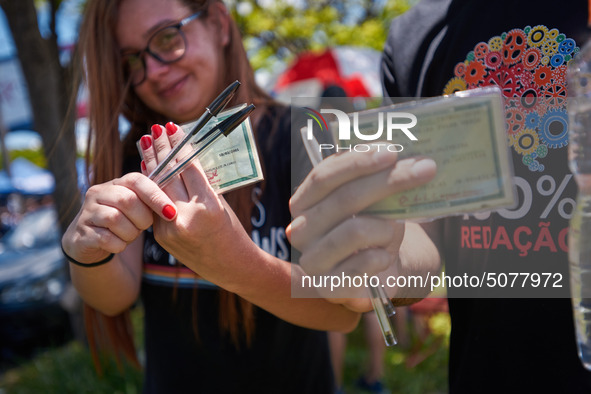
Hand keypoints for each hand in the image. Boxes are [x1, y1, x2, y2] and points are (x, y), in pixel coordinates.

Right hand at [62, 171, 177, 264]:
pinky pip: (106, 239)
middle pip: (126, 200)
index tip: (171, 213)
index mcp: (116, 183)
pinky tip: (119, 244)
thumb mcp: (138, 208)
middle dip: (142, 218)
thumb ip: (152, 200)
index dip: (156, 196)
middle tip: (144, 227)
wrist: (90, 243)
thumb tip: (176, 200)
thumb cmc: (123, 222)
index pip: (137, 181)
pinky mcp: (81, 233)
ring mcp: (86, 212)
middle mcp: (97, 193)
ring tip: (130, 235)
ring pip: (115, 219)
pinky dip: (119, 245)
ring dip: (130, 232)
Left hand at [137, 123, 247, 279]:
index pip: (188, 167)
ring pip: (156, 188)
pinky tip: (148, 168)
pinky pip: (154, 205)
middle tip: (154, 130)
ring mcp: (171, 228)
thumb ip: (200, 185)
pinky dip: (151, 185)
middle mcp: (187, 217)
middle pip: (169, 175)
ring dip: (150, 163)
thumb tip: (181, 159)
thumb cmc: (232, 231)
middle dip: (160, 149)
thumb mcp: (221, 204)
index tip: (172, 129)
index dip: (179, 146)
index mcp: (208, 207)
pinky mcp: (162, 236)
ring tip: (144, 142)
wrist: (230, 266)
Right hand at [287, 148, 435, 305]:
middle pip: (345, 198)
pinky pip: (365, 263)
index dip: (358, 162)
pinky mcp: (329, 287)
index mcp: (304, 201)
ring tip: (395, 230)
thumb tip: (407, 156)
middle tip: (425, 169)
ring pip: (356, 230)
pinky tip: (384, 257)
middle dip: (389, 181)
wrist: (375, 271)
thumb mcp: (372, 199)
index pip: (324, 175)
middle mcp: (301, 229)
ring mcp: (312, 260)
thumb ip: (375, 177)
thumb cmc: (372, 226)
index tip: (393, 151)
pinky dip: (383, 256)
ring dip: (387, 226)